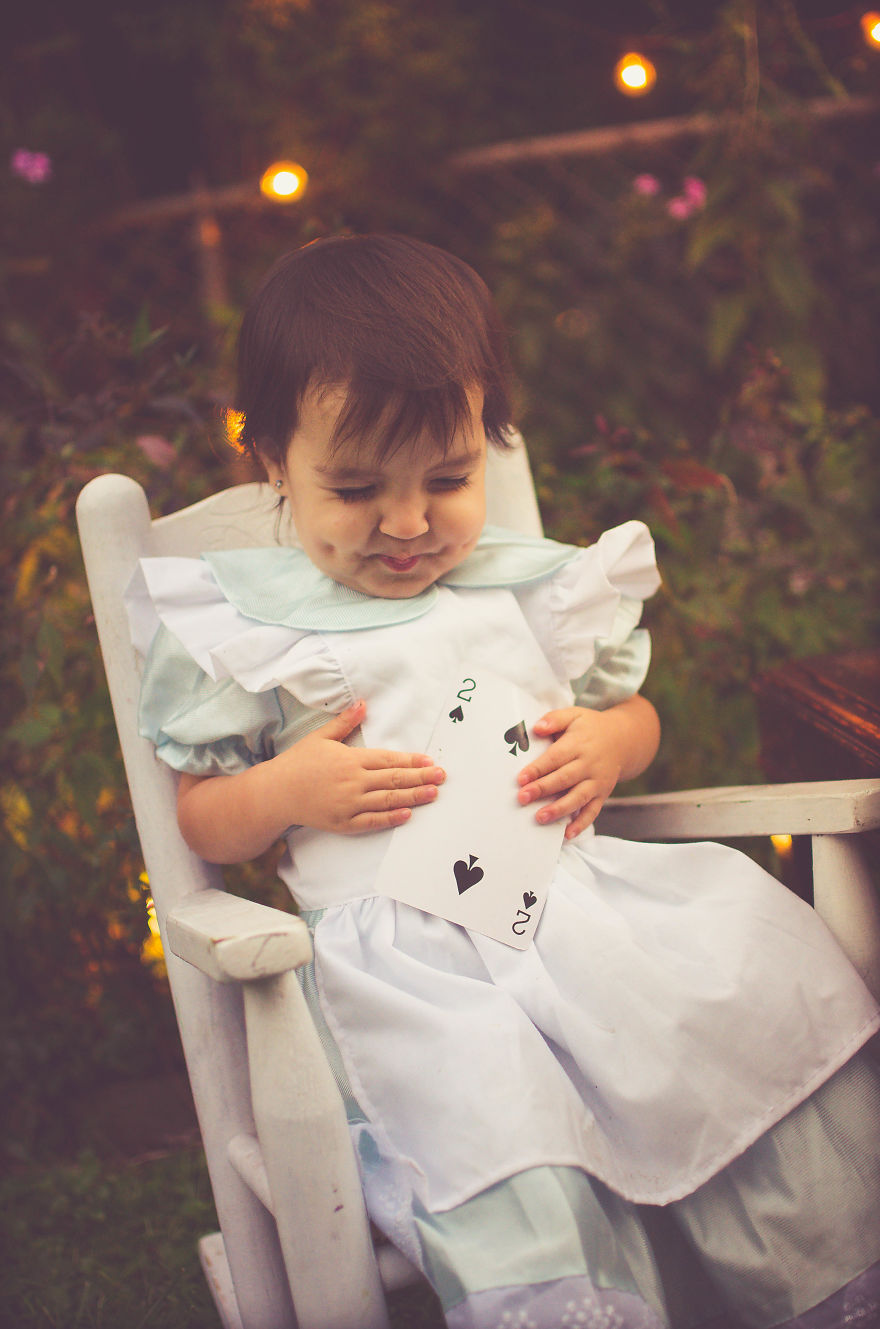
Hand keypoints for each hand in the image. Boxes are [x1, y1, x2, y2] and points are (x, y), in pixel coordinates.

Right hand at [278, 699, 445, 835]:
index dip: (411, 760)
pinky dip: (390, 818)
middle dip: (420, 777)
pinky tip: (407, 815)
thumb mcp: (321, 737)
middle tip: (442, 776)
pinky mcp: (342, 822)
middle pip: (393, 779)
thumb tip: (363, 703)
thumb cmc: (298, 762)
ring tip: (433, 794)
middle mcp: (352, 781)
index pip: (388, 759)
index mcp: (350, 759)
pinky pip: (371, 821)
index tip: (429, 761)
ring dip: (412, 797)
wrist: (276, 792)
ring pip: (387, 800)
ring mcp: (348, 803)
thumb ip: (345, 722)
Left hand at [516, 706, 622, 839]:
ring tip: (540, 817)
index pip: (555, 757)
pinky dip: (581, 824)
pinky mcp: (602, 794)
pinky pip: (593, 811)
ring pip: (578, 797)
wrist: (624, 739)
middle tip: (522, 798)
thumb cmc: (590, 727)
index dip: (538, 768)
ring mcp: (597, 781)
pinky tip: (567, 834)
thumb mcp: (575, 715)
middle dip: (543, 789)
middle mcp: (589, 764)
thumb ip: (555, 719)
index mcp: (579, 744)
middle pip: (564, 779)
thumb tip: (537, 728)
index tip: (520, 778)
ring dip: (559, 809)